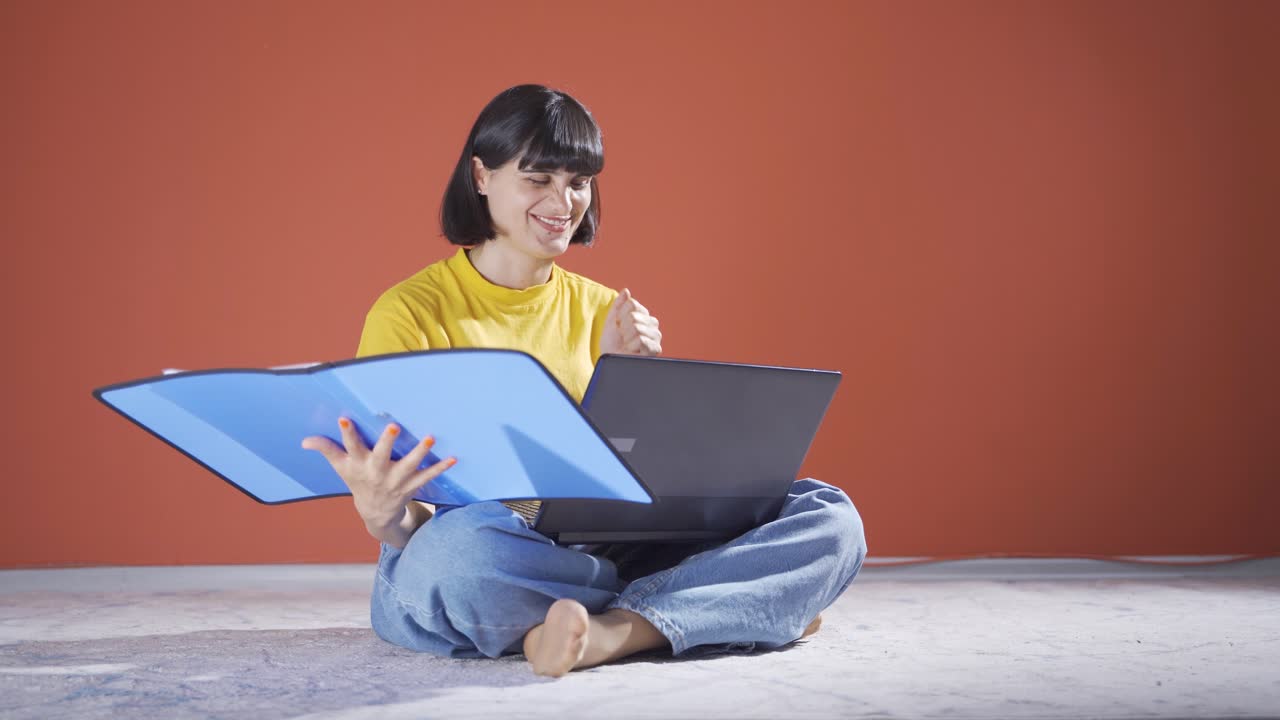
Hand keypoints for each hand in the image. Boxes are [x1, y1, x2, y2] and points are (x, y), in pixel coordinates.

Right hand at [301, 418, 454, 529]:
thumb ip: (326, 450)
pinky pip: (427, 476)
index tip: (345, 420)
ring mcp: (395, 480)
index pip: (350, 447)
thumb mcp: (341, 467)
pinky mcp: (411, 486)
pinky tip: (453, 458)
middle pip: (381, 455)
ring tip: (430, 439)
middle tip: (393, 426)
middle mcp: (377, 472)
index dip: (347, 434)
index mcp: (359, 465)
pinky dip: (440, 468)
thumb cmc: (358, 481)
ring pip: (408, 466)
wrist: (375, 513)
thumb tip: (304, 441)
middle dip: (387, 442)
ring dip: (419, 453)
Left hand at [600, 288, 661, 355]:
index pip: (632, 304)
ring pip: (637, 327)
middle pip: (633, 316)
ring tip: (628, 345)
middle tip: (623, 338)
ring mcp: (655, 336)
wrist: (611, 360)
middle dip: (623, 328)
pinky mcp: (655, 349)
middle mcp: (653, 324)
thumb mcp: (612, 320)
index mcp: (644, 315)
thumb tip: (626, 291)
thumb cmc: (612, 342)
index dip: (620, 315)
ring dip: (627, 338)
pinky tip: (633, 351)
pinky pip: (641, 339)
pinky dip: (632, 346)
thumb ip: (618, 304)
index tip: (618, 326)